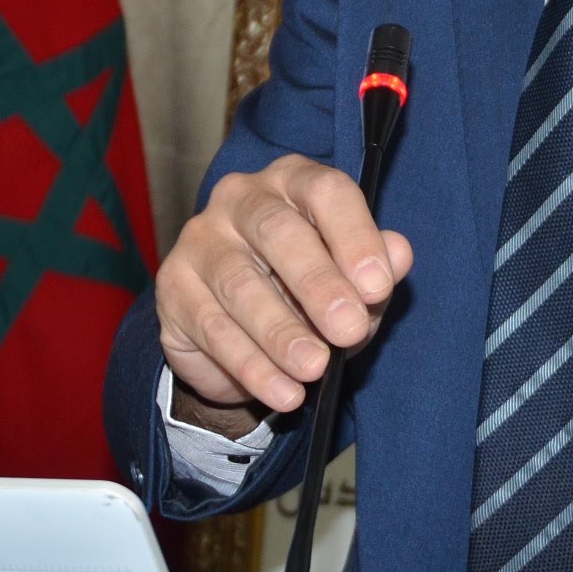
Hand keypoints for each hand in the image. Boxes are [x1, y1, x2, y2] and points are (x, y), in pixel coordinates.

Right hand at [156, 153, 413, 438]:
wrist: (242, 333)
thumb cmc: (309, 291)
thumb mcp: (353, 282)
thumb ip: (377, 268)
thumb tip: (399, 254)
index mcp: (295, 181)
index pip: (326, 191)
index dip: (354, 236)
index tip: (377, 286)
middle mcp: (242, 197)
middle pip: (278, 231)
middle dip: (318, 283)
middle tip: (349, 328)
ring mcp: (201, 238)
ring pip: (239, 283)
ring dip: (281, 332)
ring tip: (315, 368)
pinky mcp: (174, 285)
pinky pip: (212, 326)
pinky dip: (251, 365)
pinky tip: (283, 390)